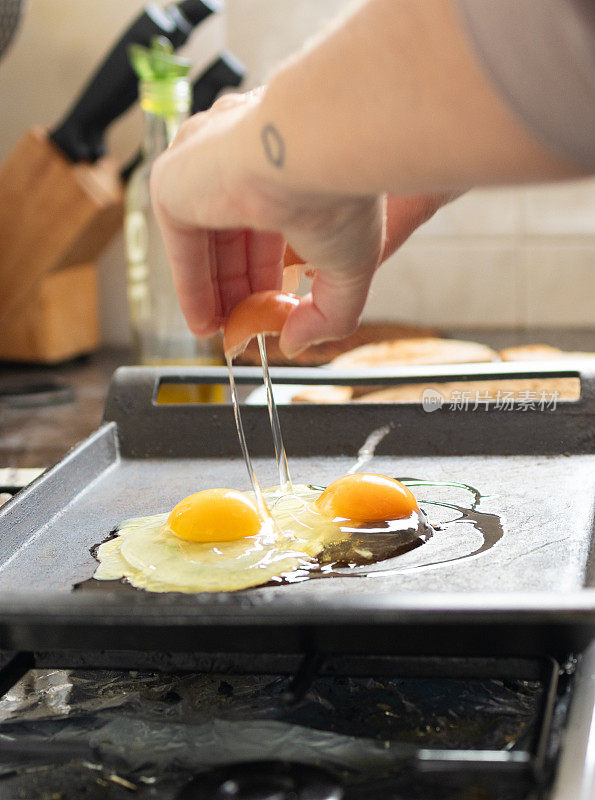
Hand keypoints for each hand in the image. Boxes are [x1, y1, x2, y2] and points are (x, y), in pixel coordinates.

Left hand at [151, 90, 452, 354]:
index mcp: (283, 161)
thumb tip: (296, 344)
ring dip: (215, 293)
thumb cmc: (342, 192)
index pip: (266, 225)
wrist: (312, 149)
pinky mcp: (172, 182)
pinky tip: (204, 323)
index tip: (273, 308)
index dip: (268, 273)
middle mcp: (239, 157)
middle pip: (232, 238)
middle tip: (249, 327)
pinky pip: (181, 246)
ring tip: (225, 334)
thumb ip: (329, 312)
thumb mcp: (349, 265)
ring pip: (205, 243)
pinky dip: (192, 287)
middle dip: (241, 288)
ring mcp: (202, 167)